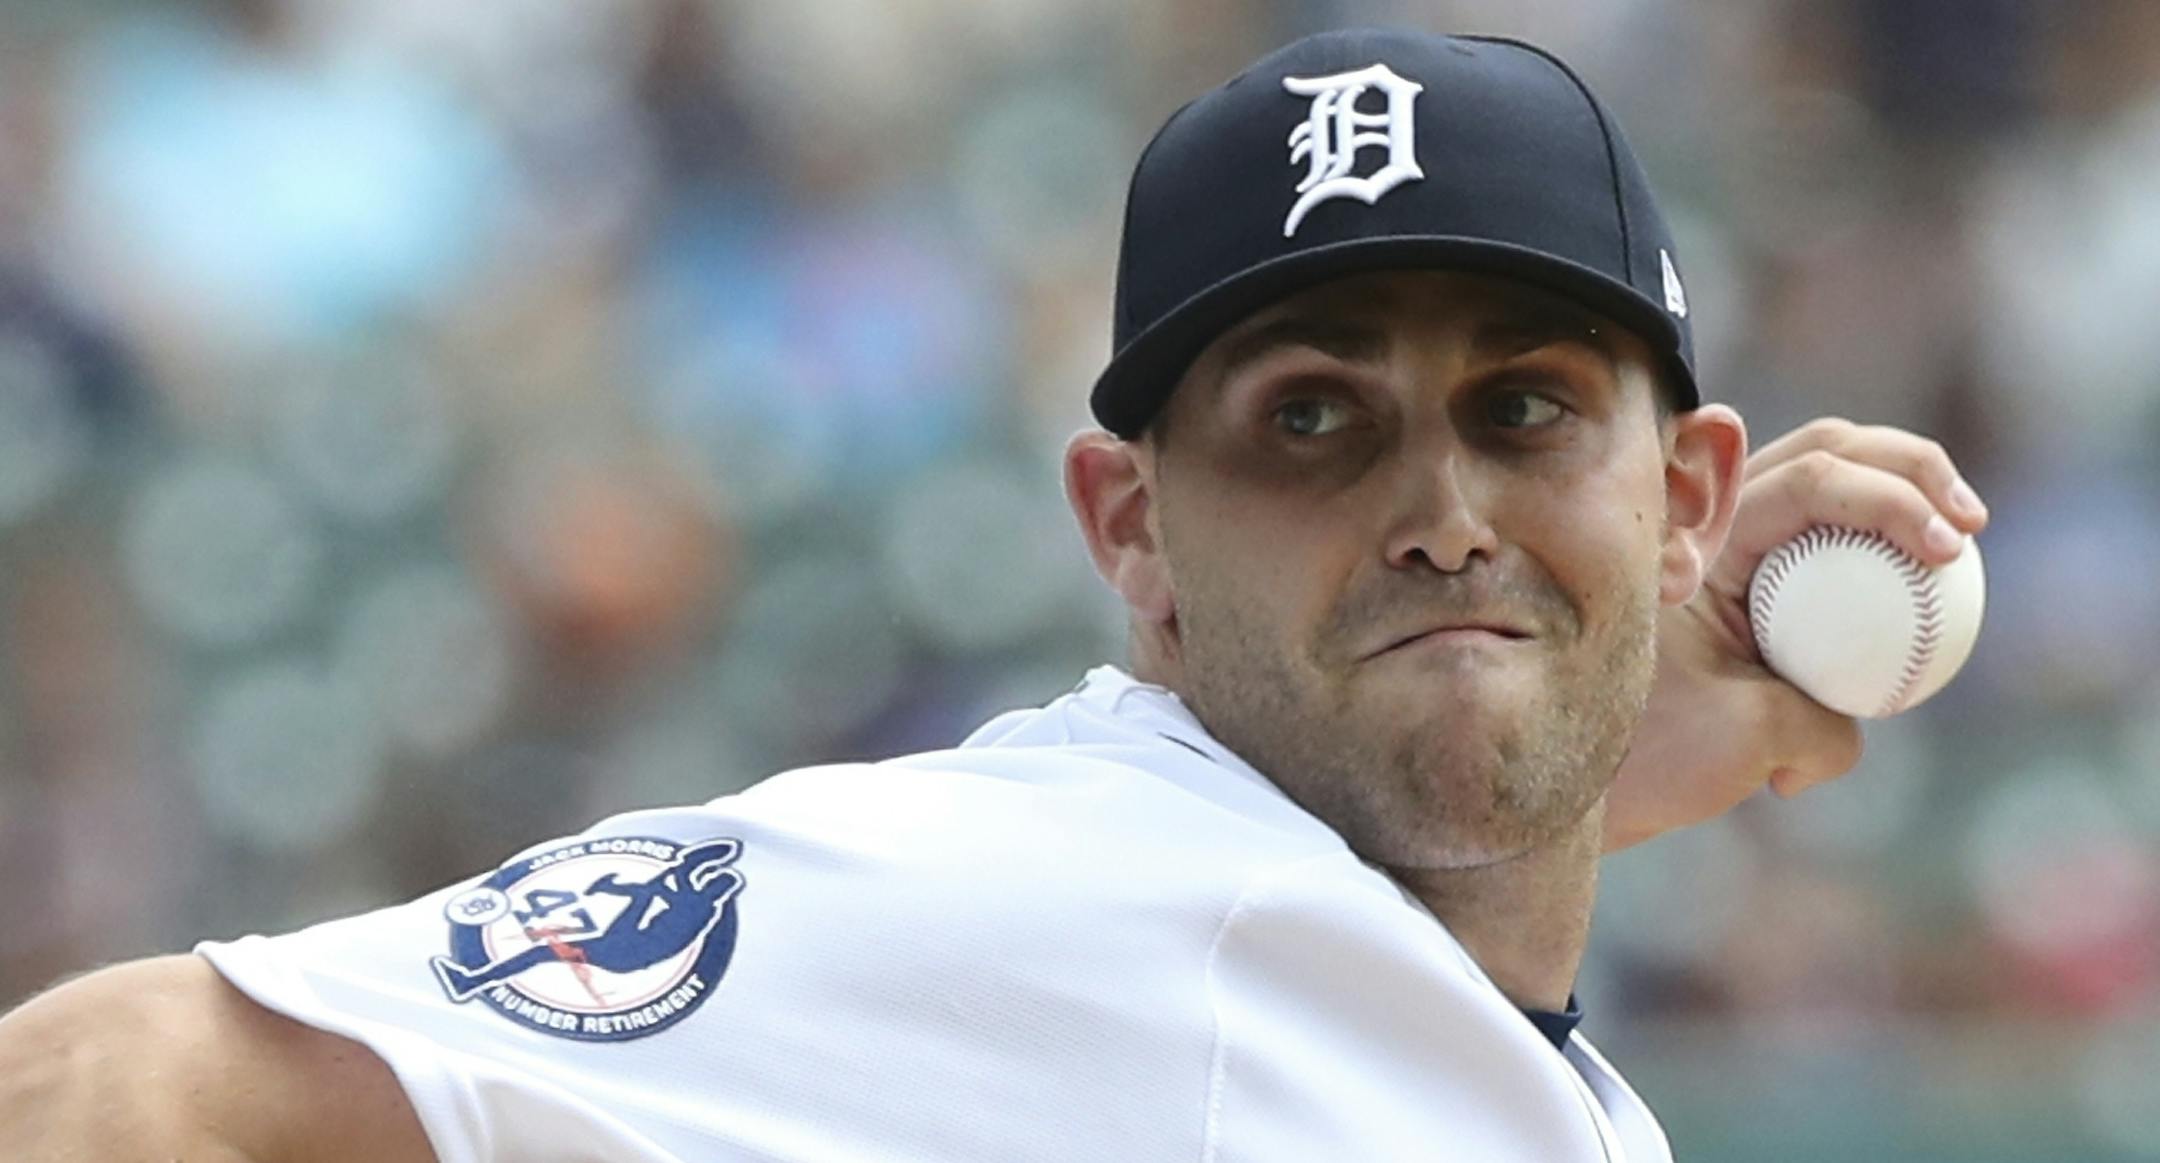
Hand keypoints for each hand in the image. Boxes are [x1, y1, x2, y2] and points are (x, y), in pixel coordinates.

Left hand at [1603, 418, 1990, 851]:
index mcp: (1699, 539)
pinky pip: (1825, 550)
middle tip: (1968, 526)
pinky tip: (1925, 592)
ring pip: (1827, 489)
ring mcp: (1729, 554)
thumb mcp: (1749, 737)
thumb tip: (1854, 724)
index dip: (1892, 497)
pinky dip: (1877, 551)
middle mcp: (1708, 528)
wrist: (1575, 784)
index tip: (1945, 551)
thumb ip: (1828, 725)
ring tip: (1959, 543)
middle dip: (1911, 468)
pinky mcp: (1749, 592)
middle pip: (1826, 452)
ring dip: (1900, 495)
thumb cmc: (1643, 756)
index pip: (1811, 476)